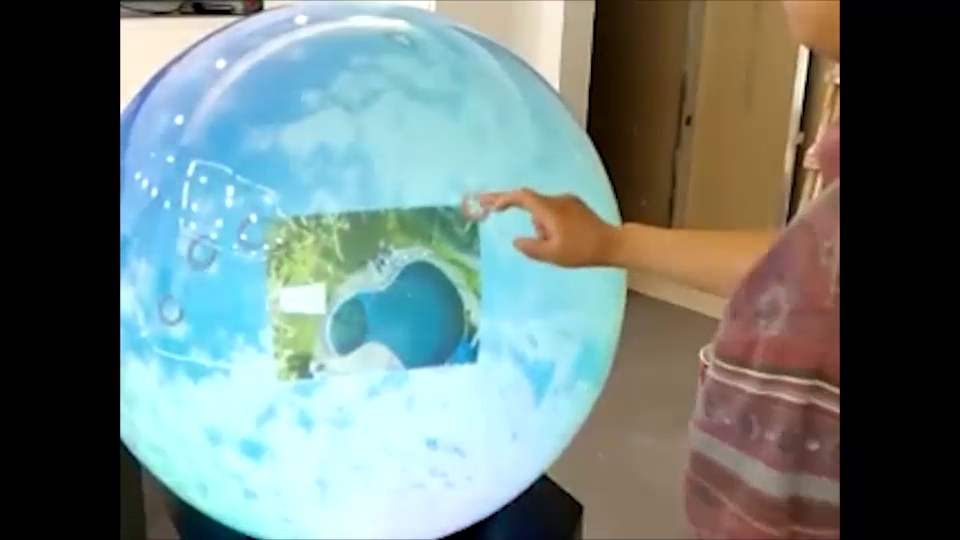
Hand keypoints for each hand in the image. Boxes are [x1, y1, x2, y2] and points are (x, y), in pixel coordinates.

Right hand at [464, 189, 618, 266]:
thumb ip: (531, 248)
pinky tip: (559, 239)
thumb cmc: (582, 251)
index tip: (489, 204)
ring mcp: (568, 201)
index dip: (503, 198)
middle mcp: (558, 200)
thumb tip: (515, 241)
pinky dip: (547, 221)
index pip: (522, 197)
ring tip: (553, 246)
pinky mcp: (575, 205)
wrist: (612, 244)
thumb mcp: (553, 255)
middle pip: (529, 200)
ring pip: (542, 210)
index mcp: (550, 210)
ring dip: (539, 224)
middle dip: (509, 203)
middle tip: (486, 204)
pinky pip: (553, 211)